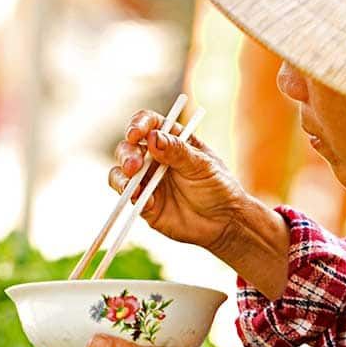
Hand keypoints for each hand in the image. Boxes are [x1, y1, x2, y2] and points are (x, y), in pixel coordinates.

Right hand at [111, 108, 292, 298]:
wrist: (224, 222)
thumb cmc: (218, 187)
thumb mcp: (202, 165)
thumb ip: (177, 151)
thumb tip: (152, 136)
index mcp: (171, 141)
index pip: (149, 124)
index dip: (138, 125)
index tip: (135, 134)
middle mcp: (155, 158)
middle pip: (128, 147)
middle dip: (127, 154)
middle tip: (134, 166)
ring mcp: (147, 181)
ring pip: (121, 172)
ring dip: (122, 176)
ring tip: (132, 183)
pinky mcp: (144, 203)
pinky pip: (128, 197)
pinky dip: (131, 197)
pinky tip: (144, 201)